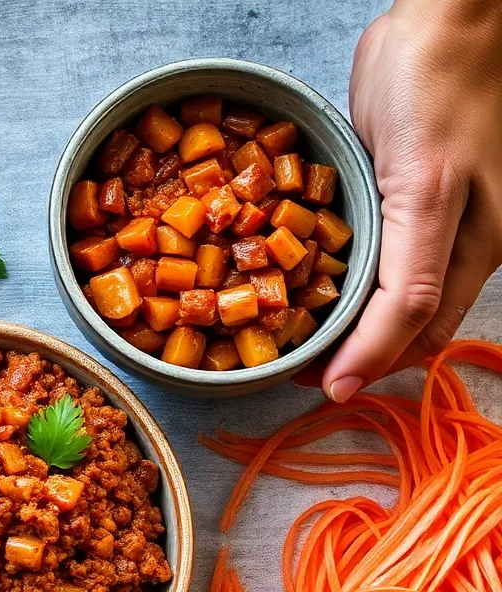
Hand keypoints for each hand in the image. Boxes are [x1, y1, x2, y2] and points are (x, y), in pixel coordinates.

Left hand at [322, 0, 501, 401]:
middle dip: (348, 352)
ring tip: (289, 332)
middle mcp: (452, 246)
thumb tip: (367, 368)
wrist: (439, 19)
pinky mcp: (396, 197)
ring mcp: (425, 221)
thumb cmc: (439, 92)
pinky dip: (331, 277)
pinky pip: (364, 252)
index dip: (364, 366)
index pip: (413, 335)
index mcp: (472, 252)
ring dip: (338, 321)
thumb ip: (408, 285)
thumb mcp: (427, 195)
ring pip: (379, 294)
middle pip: (398, 325)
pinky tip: (298, 282)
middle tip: (289, 363)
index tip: (312, 386)